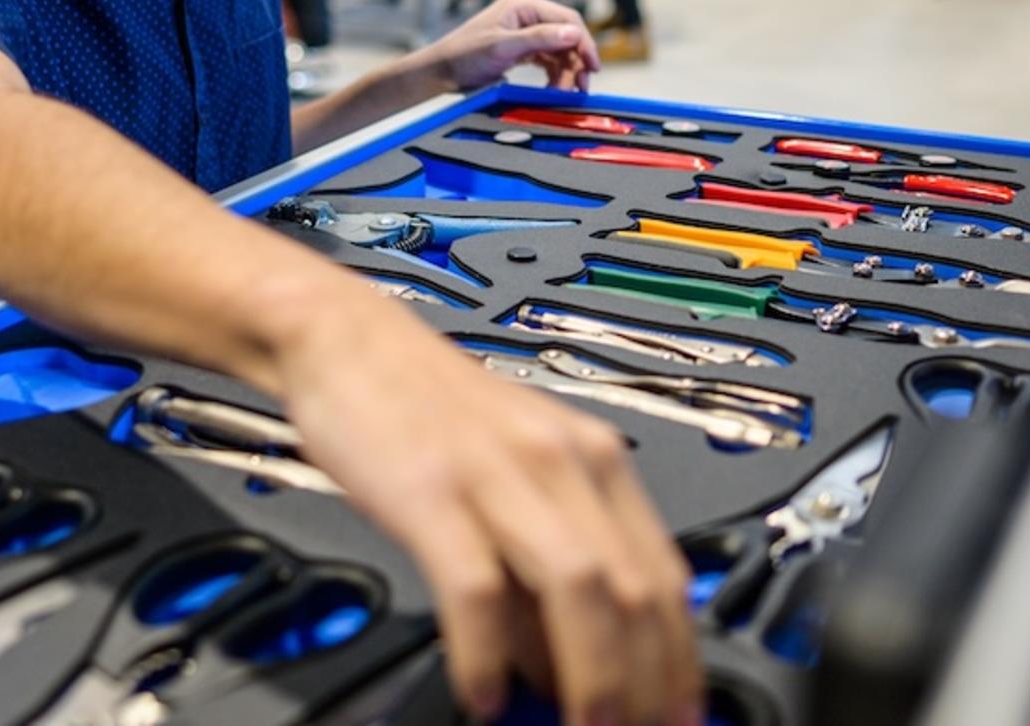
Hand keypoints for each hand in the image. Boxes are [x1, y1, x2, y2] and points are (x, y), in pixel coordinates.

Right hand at [277, 292, 700, 725]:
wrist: (348, 340)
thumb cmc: (428, 411)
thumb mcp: (515, 475)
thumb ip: (547, 564)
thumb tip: (566, 665)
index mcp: (594, 460)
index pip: (666, 577)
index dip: (680, 661)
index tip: (680, 716)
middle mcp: (561, 462)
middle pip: (635, 591)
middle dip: (645, 684)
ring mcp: (499, 474)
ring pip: (580, 590)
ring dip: (591, 678)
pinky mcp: (433, 490)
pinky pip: (477, 588)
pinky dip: (487, 653)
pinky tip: (483, 694)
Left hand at [415, 0, 600, 94]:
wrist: (441, 72)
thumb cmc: (464, 55)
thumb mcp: (503, 47)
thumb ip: (539, 39)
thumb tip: (574, 33)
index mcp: (523, 4)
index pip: (567, 19)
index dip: (584, 43)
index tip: (592, 67)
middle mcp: (527, 14)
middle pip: (566, 36)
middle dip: (575, 62)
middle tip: (580, 88)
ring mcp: (525, 31)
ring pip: (559, 50)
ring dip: (566, 72)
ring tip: (565, 94)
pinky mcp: (522, 48)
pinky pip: (547, 60)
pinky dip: (554, 75)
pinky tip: (554, 90)